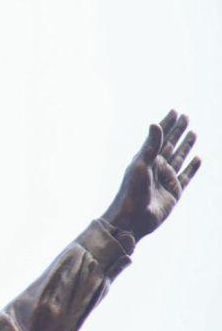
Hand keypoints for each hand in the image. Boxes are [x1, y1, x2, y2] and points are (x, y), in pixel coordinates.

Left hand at [101, 110, 202, 238]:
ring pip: (180, 157)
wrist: (132, 219)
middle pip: (171, 144)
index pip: (159, 137)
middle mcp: (157, 166)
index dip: (167, 124)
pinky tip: (198, 158)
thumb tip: (155, 123)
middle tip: (186, 117)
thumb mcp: (140, 166)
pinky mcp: (175, 191)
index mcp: (146, 158)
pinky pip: (186, 176)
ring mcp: (166, 178)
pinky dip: (193, 167)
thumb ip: (150, 146)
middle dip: (178, 131)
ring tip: (193, 133)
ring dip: (186, 145)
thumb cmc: (131, 192)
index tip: (175, 111)